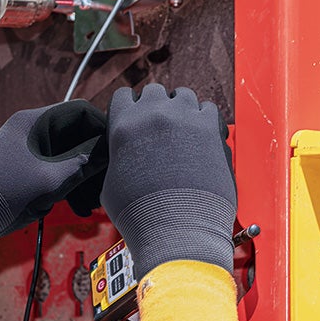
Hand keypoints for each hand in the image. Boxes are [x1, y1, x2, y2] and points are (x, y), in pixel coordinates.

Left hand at [0, 101, 108, 267]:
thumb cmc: (5, 195)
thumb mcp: (52, 181)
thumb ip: (85, 163)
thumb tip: (113, 151)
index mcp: (34, 121)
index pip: (81, 110)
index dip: (103, 129)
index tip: (118, 153)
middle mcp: (29, 128)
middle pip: (75, 133)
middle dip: (93, 158)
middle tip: (105, 185)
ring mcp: (24, 147)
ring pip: (66, 153)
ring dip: (81, 175)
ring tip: (88, 204)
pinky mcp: (21, 165)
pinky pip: (53, 166)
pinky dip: (66, 182)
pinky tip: (74, 205)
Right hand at [101, 84, 235, 278]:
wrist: (176, 228)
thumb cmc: (142, 215)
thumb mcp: (109, 185)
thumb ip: (116, 160)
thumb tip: (122, 160)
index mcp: (123, 124)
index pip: (124, 96)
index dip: (131, 108)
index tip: (138, 119)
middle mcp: (153, 113)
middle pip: (154, 91)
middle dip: (158, 106)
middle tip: (162, 128)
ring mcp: (184, 117)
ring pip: (183, 95)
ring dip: (182, 110)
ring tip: (184, 132)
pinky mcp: (210, 127)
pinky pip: (209, 109)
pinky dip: (205, 120)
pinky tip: (203, 138)